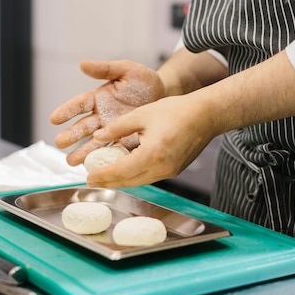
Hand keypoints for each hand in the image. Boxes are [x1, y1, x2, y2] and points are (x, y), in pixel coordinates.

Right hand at [50, 60, 164, 165]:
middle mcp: (101, 116)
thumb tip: (83, 64)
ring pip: (94, 142)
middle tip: (59, 143)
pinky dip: (105, 159)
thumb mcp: (126, 70)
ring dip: (82, 151)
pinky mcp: (125, 141)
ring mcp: (112, 130)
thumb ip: (106, 69)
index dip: (67, 111)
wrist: (165, 95)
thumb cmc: (144, 81)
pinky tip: (97, 167)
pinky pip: (113, 151)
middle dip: (71, 135)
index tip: (54, 119)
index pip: (79, 104)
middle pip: (83, 127)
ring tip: (72, 161)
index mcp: (98, 98)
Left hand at [86, 94, 215, 187]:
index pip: (121, 171)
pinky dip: (135, 176)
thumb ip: (117, 127)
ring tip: (105, 177)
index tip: (88, 177)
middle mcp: (162, 168)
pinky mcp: (175, 170)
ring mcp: (170, 172)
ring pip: (139, 181)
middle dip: (109, 182)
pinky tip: (125, 170)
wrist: (205, 115)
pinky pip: (150, 177)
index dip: (103, 176)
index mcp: (152, 154)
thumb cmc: (176, 111)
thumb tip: (98, 137)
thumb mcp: (142, 114)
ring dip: (122, 180)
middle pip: (129, 182)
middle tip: (91, 181)